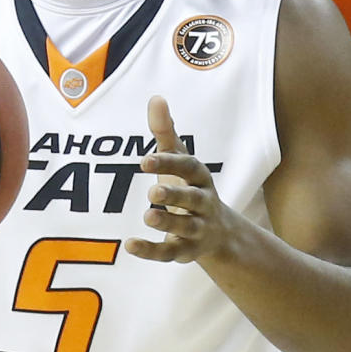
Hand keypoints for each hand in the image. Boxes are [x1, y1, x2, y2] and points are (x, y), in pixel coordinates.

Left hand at [124, 97, 232, 263]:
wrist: (219, 233)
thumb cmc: (191, 188)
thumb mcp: (180, 161)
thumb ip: (166, 133)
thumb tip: (156, 98)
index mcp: (200, 178)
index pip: (189, 168)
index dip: (169, 163)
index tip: (145, 161)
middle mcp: (203, 203)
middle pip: (192, 198)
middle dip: (175, 195)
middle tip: (153, 191)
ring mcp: (197, 229)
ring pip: (185, 227)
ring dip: (168, 223)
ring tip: (148, 216)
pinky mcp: (186, 251)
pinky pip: (169, 253)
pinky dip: (151, 251)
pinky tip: (131, 245)